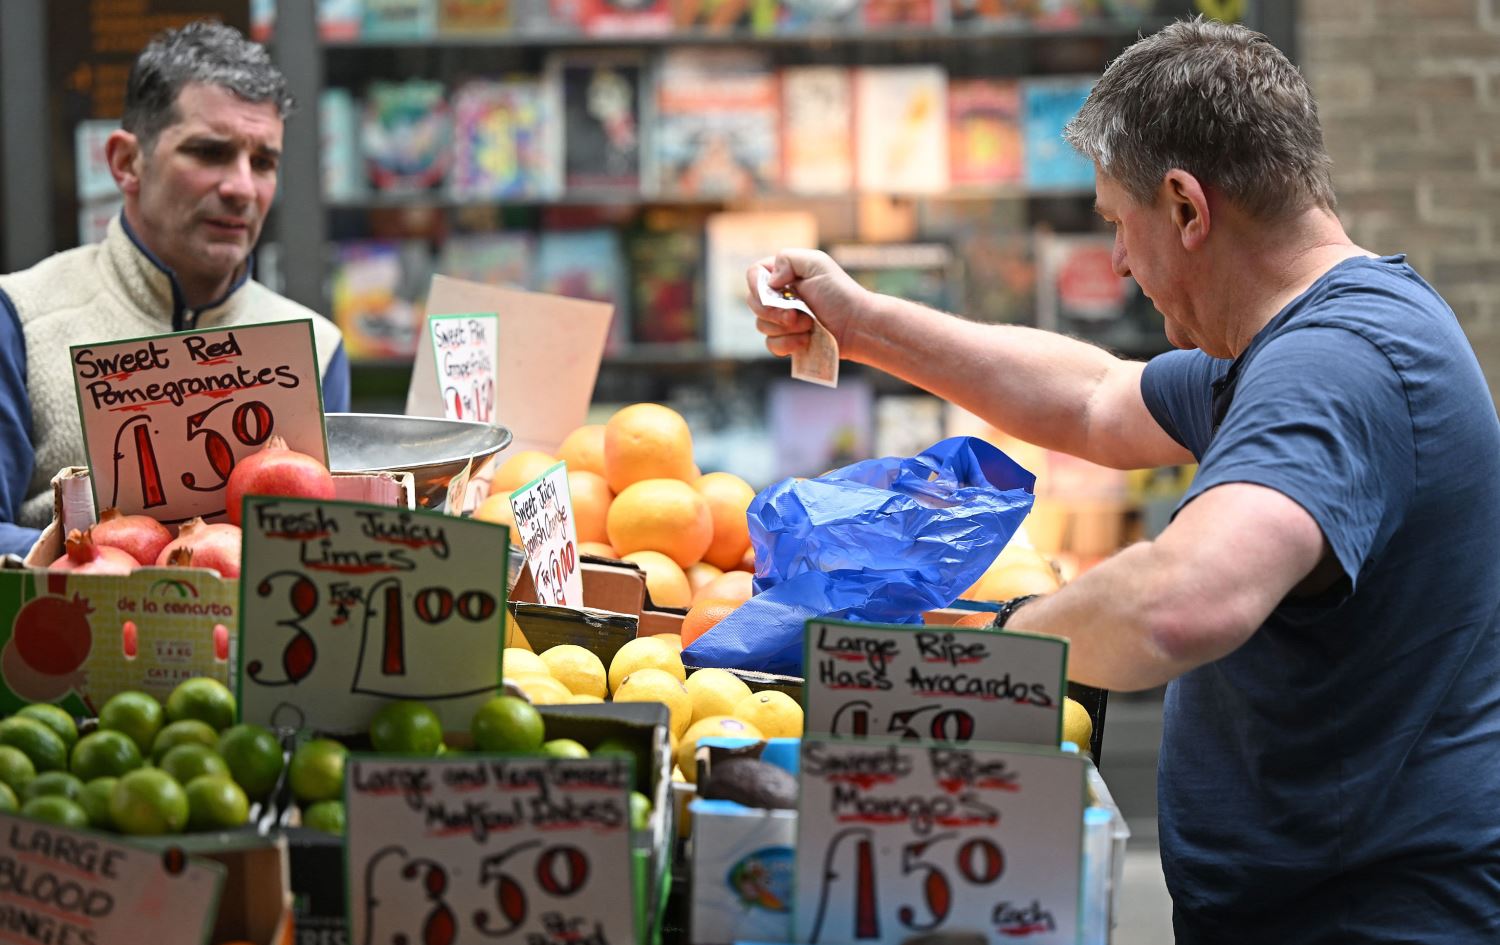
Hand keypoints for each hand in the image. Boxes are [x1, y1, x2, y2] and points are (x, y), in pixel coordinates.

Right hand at [744, 249, 871, 358]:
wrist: (857, 326)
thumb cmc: (840, 293)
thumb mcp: (817, 264)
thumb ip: (787, 259)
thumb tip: (770, 282)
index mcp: (784, 274)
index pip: (753, 274)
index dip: (757, 285)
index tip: (776, 291)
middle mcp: (780, 296)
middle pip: (753, 303)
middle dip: (774, 311)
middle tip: (798, 313)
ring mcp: (782, 320)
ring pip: (761, 326)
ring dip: (786, 328)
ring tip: (809, 325)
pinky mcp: (788, 341)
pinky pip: (771, 345)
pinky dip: (787, 344)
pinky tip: (806, 340)